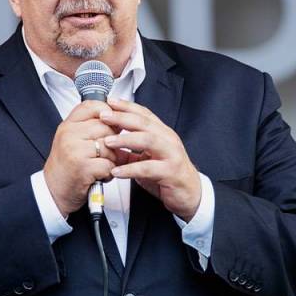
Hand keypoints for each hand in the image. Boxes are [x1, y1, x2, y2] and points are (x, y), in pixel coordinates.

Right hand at [44, 100, 119, 216]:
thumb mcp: (72, 140)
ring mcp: (75, 150)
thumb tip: (118, 120)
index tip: (113, 122)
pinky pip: (108, 164)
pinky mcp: (82, 167)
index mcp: (68, 125)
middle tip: (108, 153)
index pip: (91, 106)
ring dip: (112, 159)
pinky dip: (108, 173)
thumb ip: (89, 127)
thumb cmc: (66, 167)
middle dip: (113, 141)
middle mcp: (69, 134)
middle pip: (105, 126)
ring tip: (102, 166)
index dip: (107, 112)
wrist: (53, 191)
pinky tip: (100, 175)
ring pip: (109, 146)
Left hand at [100, 97, 201, 220]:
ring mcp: (171, 154)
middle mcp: (168, 140)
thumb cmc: (169, 174)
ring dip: (125, 139)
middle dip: (122, 118)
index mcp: (162, 134)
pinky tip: (117, 171)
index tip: (110, 102)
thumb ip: (130, 151)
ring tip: (108, 142)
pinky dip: (130, 169)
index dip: (127, 106)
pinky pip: (148, 168)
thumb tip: (107, 145)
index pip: (144, 114)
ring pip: (148, 140)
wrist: (191, 193)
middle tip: (104, 116)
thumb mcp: (147, 159)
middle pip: (144, 123)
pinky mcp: (171, 172)